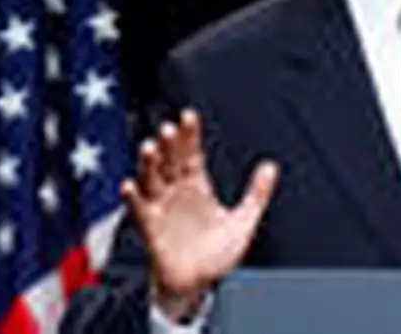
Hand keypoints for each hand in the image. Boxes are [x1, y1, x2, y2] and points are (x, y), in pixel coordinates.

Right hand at [120, 109, 278, 321]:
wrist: (197, 287)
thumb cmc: (217, 254)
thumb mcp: (243, 221)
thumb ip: (256, 194)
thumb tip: (270, 166)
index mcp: (198, 187)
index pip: (191, 154)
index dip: (189, 135)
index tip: (187, 115)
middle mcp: (177, 193)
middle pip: (170, 162)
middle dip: (168, 145)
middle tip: (168, 127)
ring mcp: (162, 209)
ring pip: (151, 180)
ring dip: (149, 164)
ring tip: (149, 147)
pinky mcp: (151, 230)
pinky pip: (139, 211)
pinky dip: (133, 198)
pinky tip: (129, 185)